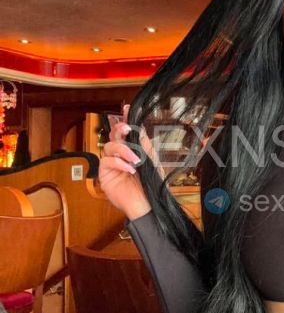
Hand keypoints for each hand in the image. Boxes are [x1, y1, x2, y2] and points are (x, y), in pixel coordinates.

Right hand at [98, 105, 150, 219]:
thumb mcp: (150, 161)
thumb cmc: (150, 184)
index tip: (128, 108)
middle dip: (120, 130)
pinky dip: (119, 163)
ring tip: (135, 160)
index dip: (126, 119)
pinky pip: (106, 162)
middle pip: (114, 136)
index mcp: (132, 150)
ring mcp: (111, 164)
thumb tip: (138, 127)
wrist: (147, 204)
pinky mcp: (104, 174)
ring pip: (109, 146)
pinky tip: (130, 169)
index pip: (127, 132)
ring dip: (123, 150)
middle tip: (126, 129)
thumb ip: (143, 144)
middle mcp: (120, 155)